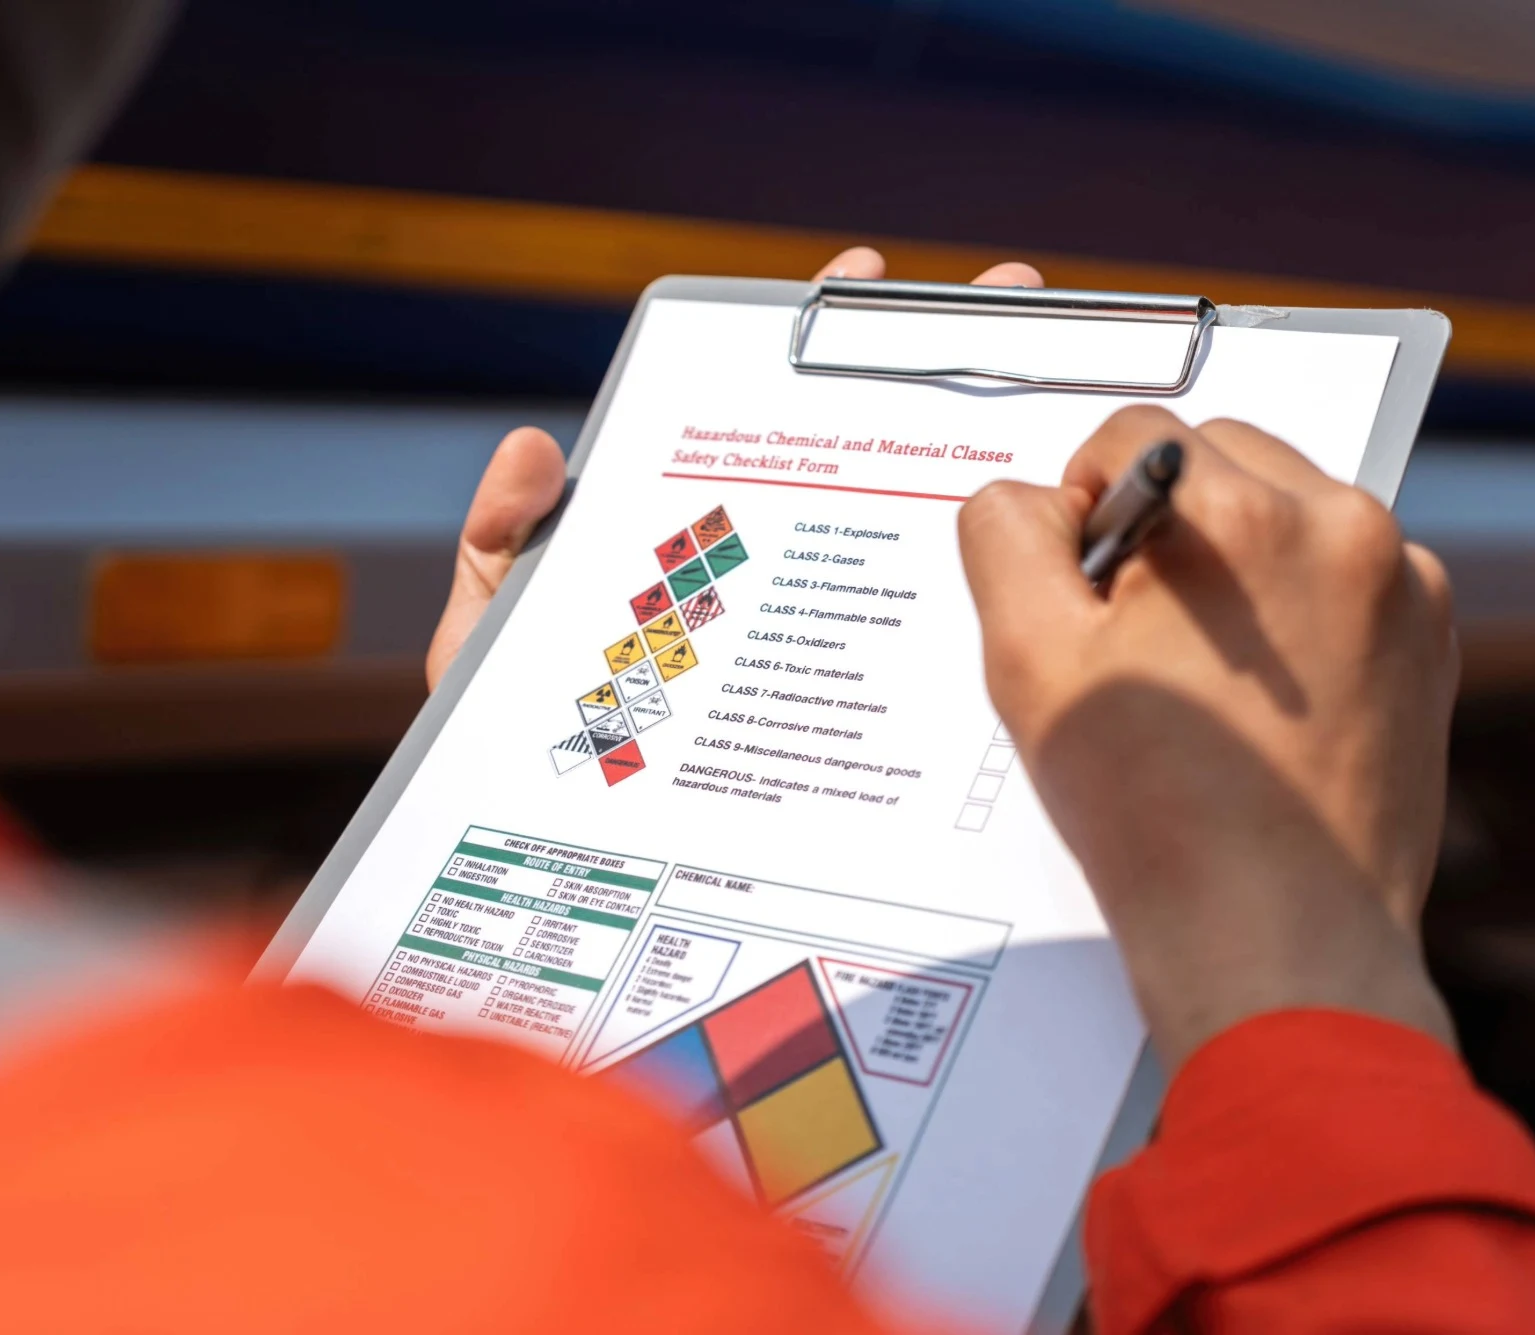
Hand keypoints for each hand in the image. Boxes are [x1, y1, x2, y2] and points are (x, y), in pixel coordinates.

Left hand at [425, 247, 1042, 689]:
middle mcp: (762, 583)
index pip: (757, 423)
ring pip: (896, 550)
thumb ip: (499, 541)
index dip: (811, 346)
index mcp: (688, 547)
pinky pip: (895, 658)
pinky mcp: (830, 718)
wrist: (552, 855)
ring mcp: (804, 646)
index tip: (864, 279)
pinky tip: (1024, 569)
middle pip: (854, 463)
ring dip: (975, 471)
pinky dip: (960, 613)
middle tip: (1005, 297)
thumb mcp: (489, 638)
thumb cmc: (511, 747)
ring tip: (1045, 399)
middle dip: (931, 374)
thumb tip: (539, 451)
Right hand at [959, 406, 1459, 1067]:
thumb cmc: (1150, 808)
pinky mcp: (1431, 642)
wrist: (1276, 936)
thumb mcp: (1029, 662)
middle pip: (1223, 459)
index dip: (1084, 508)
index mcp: (1241, 517)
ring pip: (1289, 514)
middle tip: (1139, 639)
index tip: (1086, 596)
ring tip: (1205, 677)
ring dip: (1238, 561)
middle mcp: (1343, 527)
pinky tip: (1262, 702)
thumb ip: (1006, 538)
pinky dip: (1298, 610)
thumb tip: (1034, 500)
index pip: (1135, 434)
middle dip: (1168, 525)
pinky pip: (1346, 578)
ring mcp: (1404, 586)